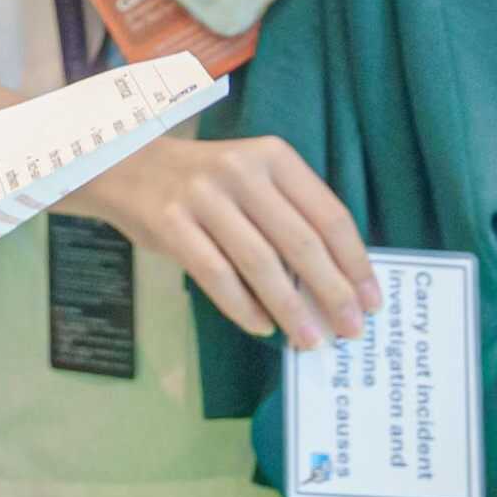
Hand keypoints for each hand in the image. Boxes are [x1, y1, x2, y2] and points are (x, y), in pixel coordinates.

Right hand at [75, 131, 371, 344]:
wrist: (124, 166)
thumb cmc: (202, 182)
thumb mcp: (252, 179)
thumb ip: (288, 216)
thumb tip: (334, 281)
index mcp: (273, 156)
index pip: (328, 214)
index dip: (354, 261)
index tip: (372, 299)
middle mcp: (241, 170)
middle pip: (301, 242)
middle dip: (332, 292)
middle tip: (351, 329)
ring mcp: (203, 196)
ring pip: (261, 264)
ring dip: (291, 309)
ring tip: (309, 339)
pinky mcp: (171, 223)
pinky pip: (217, 275)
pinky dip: (243, 307)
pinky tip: (263, 327)